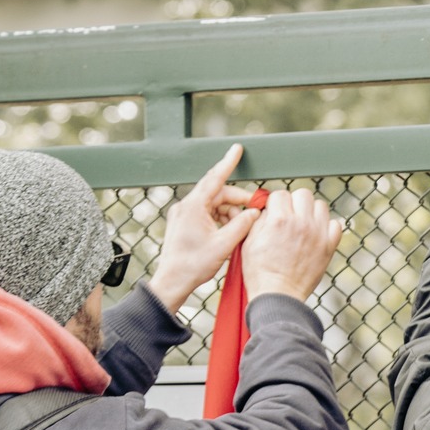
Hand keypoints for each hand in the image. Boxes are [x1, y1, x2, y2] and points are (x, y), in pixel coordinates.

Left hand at [147, 144, 260, 312]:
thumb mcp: (224, 245)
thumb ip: (242, 225)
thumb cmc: (195, 265)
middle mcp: (186, 206)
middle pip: (218, 194)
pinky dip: (222, 220)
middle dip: (238, 202)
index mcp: (194, 207)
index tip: (237, 149)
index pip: (215, 178)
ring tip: (241, 230)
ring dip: (231, 214)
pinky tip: (230, 232)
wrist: (173, 281)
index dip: (228, 163)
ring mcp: (185, 214)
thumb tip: (254, 212)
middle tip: (257, 213)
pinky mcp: (185, 223)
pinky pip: (208, 214)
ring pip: (215, 205)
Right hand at [242, 187, 345, 302]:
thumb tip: (268, 207)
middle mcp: (301, 223)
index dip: (275, 203)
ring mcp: (318, 234)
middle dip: (294, 202)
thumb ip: (259, 219)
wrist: (278, 295)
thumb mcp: (249, 241)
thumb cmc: (260, 271)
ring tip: (303, 224)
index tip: (274, 213)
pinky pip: (336, 224)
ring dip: (311, 212)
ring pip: (320, 206)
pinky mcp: (329, 246)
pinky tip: (317, 234)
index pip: (280, 194)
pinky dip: (328, 226)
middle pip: (302, 194)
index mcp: (279, 220)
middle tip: (289, 216)